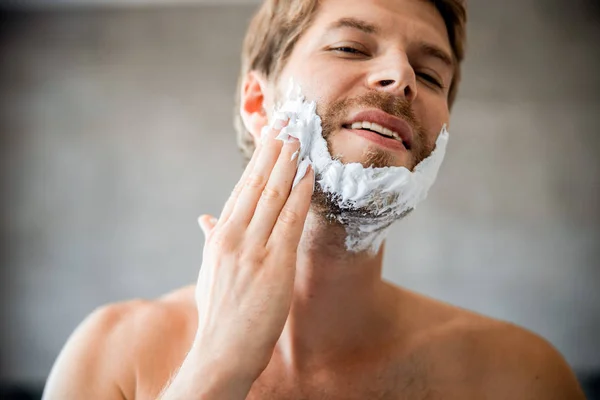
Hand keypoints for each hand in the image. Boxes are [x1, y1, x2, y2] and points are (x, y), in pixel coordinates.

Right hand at [194, 118, 313, 381]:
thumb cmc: (218, 313)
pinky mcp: (274, 264)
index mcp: (219, 236)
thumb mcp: (209, 271)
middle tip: (288, 122)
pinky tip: (309, 172)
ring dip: (288, 162)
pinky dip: (299, 193)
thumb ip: (210, 240)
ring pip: (272, 195)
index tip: (270, 137)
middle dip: (273, 150)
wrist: (222, 351)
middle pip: (255, 183)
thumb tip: (204, 218)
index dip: (258, 160)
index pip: (241, 189)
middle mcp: (233, 236)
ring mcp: (252, 249)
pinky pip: (290, 219)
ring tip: (300, 137)